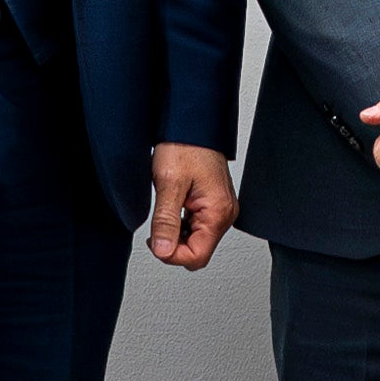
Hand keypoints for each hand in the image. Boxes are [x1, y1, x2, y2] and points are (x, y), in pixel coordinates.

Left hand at [146, 143, 237, 269]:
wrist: (191, 124)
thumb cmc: (185, 146)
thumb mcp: (168, 184)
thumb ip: (166, 222)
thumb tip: (163, 251)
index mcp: (218, 212)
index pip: (197, 257)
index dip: (172, 255)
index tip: (155, 241)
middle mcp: (224, 213)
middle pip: (198, 252)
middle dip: (174, 247)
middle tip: (156, 228)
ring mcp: (220, 209)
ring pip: (197, 241)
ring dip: (177, 236)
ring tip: (164, 212)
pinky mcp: (213, 204)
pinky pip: (198, 227)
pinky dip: (182, 226)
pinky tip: (172, 210)